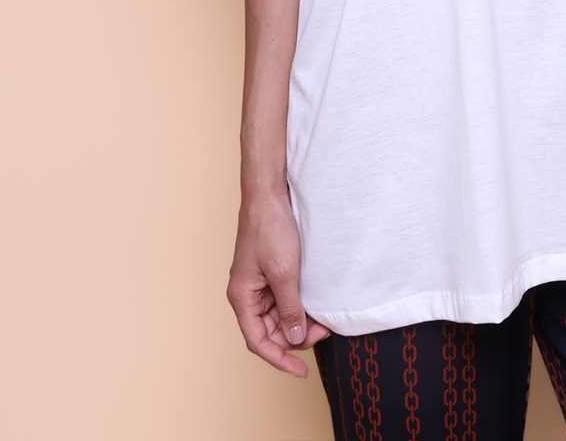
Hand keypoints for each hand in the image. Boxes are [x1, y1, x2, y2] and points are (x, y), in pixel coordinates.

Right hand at [227, 193, 330, 376]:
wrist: (269, 195)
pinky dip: (299, 306)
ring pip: (278, 317)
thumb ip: (289, 307)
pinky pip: (283, 300)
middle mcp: (247, 295)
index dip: (279, 360)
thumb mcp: (284, 272)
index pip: (258, 342)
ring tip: (323, 319)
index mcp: (242, 298)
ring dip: (299, 322)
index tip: (300, 370)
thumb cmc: (269, 229)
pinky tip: (316, 304)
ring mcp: (258, 285)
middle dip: (295, 338)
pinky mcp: (270, 274)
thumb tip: (294, 338)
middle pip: (270, 332)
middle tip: (323, 332)